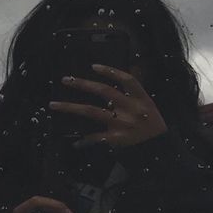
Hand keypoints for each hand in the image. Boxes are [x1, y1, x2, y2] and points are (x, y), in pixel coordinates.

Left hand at [48, 64, 167, 148]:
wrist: (158, 145)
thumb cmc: (151, 122)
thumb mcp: (147, 102)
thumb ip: (133, 89)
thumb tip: (119, 73)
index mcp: (140, 98)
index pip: (126, 80)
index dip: (110, 71)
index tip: (93, 66)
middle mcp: (130, 108)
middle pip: (103, 92)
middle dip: (83, 84)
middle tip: (66, 80)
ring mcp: (121, 123)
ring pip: (91, 112)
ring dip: (71, 107)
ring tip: (54, 105)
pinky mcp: (115, 138)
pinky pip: (95, 137)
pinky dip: (84, 139)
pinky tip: (75, 141)